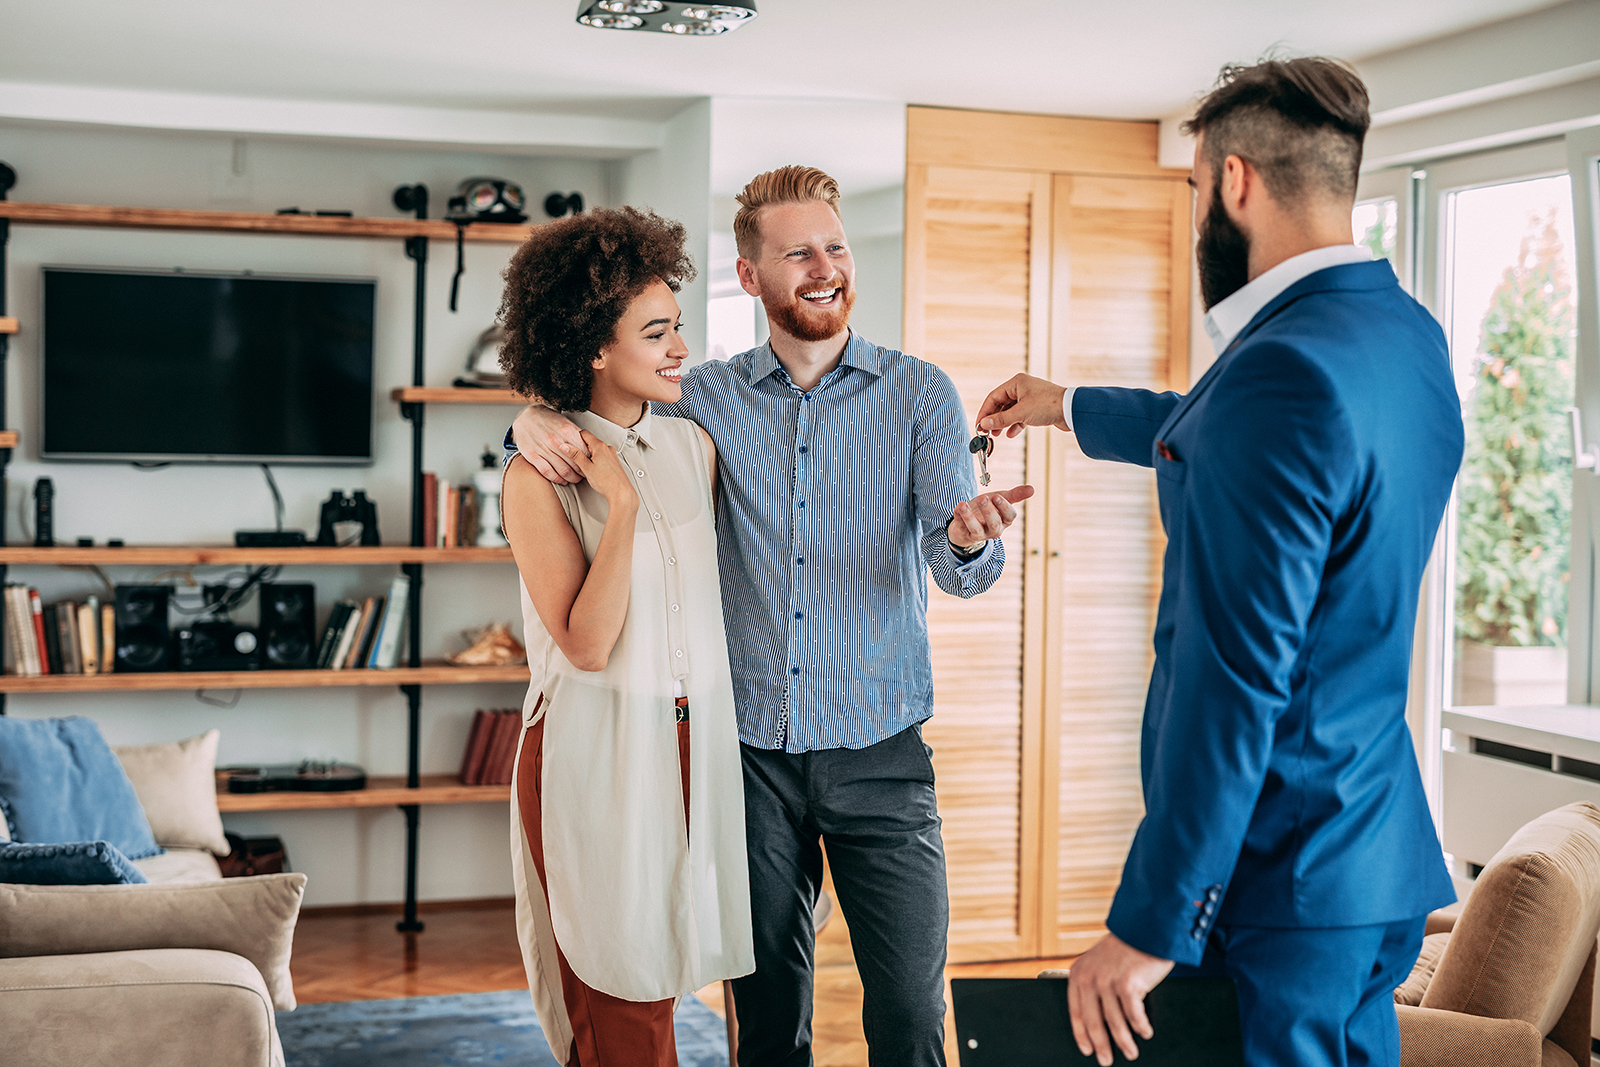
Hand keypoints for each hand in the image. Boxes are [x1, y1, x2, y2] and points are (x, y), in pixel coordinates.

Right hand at [513, 404, 588, 484]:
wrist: (527, 416)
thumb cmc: (549, 420)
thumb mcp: (566, 423)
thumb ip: (578, 436)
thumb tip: (590, 447)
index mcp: (566, 431)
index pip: (584, 453)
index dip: (589, 462)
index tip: (591, 466)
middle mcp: (555, 440)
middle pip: (575, 464)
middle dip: (582, 473)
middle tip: (584, 475)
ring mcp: (543, 448)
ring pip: (563, 471)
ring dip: (571, 478)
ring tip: (574, 479)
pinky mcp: (532, 455)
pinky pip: (547, 472)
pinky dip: (557, 479)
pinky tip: (561, 480)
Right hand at [567, 431, 636, 507]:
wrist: (621, 493)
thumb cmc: (607, 482)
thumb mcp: (586, 468)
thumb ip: (575, 455)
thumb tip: (565, 446)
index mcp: (600, 446)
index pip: (584, 433)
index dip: (575, 437)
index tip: (569, 444)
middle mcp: (607, 448)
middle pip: (590, 441)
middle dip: (581, 448)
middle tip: (575, 457)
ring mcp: (612, 454)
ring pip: (596, 449)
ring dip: (589, 455)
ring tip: (585, 466)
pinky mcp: (613, 461)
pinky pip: (602, 456)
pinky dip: (596, 460)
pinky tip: (594, 469)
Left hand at [948, 484, 1033, 549]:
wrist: (968, 522)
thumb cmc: (987, 510)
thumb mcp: (1001, 500)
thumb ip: (1015, 495)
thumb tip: (1032, 489)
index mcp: (1005, 520)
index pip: (1009, 516)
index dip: (1004, 507)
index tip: (996, 496)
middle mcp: (993, 529)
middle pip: (994, 524)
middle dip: (988, 511)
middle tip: (982, 497)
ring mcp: (979, 534)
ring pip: (976, 529)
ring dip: (969, 517)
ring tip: (963, 504)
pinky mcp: (964, 534)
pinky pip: (960, 526)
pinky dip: (958, 517)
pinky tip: (957, 507)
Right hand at [974, 373, 1067, 438]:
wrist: (1071, 410)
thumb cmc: (1048, 405)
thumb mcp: (1021, 413)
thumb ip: (1001, 419)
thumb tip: (984, 423)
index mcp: (1016, 382)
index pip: (993, 396)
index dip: (984, 412)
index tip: (979, 425)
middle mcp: (1022, 388)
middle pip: (1001, 404)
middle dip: (994, 418)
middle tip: (986, 431)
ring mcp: (1030, 397)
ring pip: (1010, 410)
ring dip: (1003, 422)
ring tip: (997, 434)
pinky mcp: (1036, 407)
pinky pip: (1020, 416)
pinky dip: (1015, 424)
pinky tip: (1011, 433)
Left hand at [1066, 933, 1174, 1064]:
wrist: (1145, 928)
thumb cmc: (1125, 948)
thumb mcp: (1099, 962)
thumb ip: (1095, 983)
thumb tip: (1099, 1019)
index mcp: (1078, 973)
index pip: (1076, 1012)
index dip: (1081, 1034)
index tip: (1087, 1050)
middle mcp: (1090, 978)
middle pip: (1094, 1022)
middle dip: (1101, 1045)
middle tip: (1106, 1061)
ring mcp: (1108, 982)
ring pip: (1115, 1023)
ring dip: (1124, 1042)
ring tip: (1131, 1053)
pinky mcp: (1128, 985)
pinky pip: (1134, 1016)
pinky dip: (1140, 1027)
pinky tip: (1145, 1033)